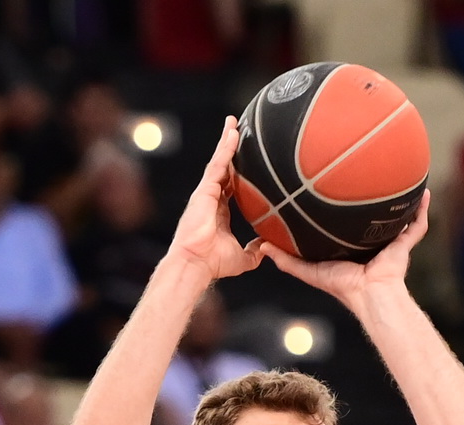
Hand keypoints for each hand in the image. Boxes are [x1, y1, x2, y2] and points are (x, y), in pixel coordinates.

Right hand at [166, 116, 265, 280]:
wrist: (196, 263)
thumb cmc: (213, 263)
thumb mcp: (242, 258)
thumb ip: (254, 251)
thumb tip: (267, 247)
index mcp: (219, 210)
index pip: (231, 185)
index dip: (238, 171)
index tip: (248, 160)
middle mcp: (212, 198)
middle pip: (224, 167)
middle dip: (230, 148)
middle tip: (238, 129)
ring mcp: (207, 192)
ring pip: (219, 161)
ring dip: (227, 141)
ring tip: (234, 123)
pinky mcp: (204, 189)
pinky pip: (217, 164)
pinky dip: (226, 148)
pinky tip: (233, 133)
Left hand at [263, 191, 428, 304]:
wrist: (369, 294)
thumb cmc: (341, 285)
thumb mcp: (308, 270)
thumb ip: (286, 260)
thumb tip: (262, 246)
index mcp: (349, 246)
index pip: (344, 223)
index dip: (340, 207)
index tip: (332, 186)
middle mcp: (370, 241)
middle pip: (371, 216)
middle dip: (370, 198)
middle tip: (365, 173)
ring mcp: (389, 242)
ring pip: (396, 217)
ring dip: (399, 200)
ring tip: (399, 176)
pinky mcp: (403, 245)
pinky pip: (417, 225)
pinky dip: (422, 210)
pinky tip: (424, 192)